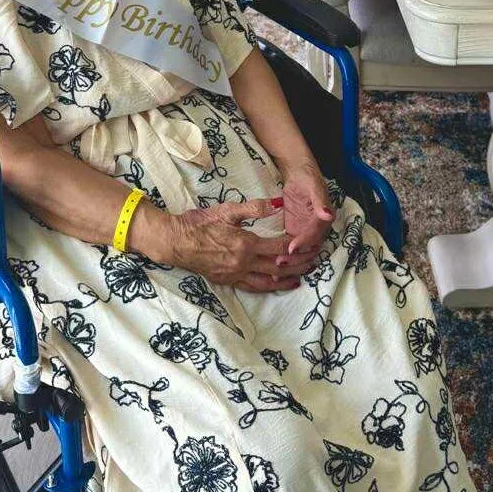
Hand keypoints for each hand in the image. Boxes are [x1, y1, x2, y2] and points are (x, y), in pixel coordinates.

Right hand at [168, 197, 322, 292]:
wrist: (176, 241)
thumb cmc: (200, 223)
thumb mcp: (227, 210)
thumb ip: (253, 208)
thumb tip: (276, 204)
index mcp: (246, 243)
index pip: (280, 247)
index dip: (298, 247)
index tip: (311, 244)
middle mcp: (243, 262)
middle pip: (279, 266)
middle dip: (299, 264)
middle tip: (315, 261)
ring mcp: (236, 274)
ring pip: (269, 281)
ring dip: (288, 279)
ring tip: (303, 276)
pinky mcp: (228, 281)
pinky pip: (254, 286)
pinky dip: (269, 286)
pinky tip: (278, 284)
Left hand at [276, 161, 334, 262]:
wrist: (297, 172)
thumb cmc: (307, 176)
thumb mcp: (313, 185)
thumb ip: (320, 201)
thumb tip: (328, 215)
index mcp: (325, 217)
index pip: (316, 234)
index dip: (304, 242)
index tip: (291, 248)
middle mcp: (318, 227)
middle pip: (309, 248)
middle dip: (296, 257)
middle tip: (279, 262)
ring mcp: (306, 230)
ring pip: (301, 251)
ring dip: (290, 259)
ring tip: (274, 266)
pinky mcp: (295, 231)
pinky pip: (291, 245)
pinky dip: (284, 254)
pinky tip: (272, 261)